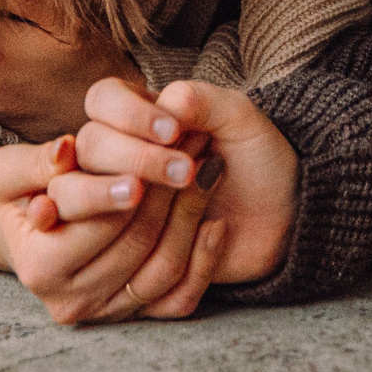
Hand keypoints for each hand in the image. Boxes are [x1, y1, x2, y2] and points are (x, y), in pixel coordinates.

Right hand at [0, 131, 225, 323]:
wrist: (38, 236)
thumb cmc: (26, 193)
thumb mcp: (11, 173)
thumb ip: (32, 164)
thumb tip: (64, 153)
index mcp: (39, 265)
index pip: (90, 226)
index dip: (114, 193)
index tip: (144, 172)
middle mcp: (71, 300)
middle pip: (133, 241)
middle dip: (166, 189)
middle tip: (194, 141)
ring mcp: (108, 311)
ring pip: (162, 266)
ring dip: (191, 213)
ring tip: (208, 167)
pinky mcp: (139, 317)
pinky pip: (180, 297)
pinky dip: (204, 259)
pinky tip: (216, 222)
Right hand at [70, 77, 298, 286]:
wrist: (282, 214)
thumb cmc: (257, 158)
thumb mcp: (240, 120)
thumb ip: (203, 101)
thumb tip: (169, 100)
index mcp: (133, 119)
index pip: (101, 100)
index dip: (128, 115)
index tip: (173, 131)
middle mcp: (111, 165)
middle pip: (89, 156)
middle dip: (141, 162)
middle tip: (188, 171)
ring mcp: (115, 219)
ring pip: (108, 220)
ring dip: (171, 208)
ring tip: (211, 189)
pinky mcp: (134, 268)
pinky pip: (141, 271)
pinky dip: (190, 253)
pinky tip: (216, 230)